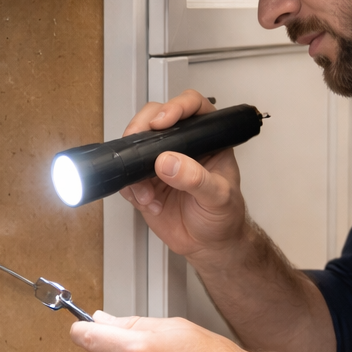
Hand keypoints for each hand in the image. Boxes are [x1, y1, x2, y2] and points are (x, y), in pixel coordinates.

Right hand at [120, 90, 248, 261]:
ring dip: (133, 165)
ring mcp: (160, 162)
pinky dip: (131, 189)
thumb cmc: (224, 216)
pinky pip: (127, 177)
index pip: (193, 107)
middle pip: (155, 118)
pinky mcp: (145, 182)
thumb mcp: (218, 197)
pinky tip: (148, 202)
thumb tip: (169, 161)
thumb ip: (196, 178)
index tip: (164, 121)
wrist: (209, 245)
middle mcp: (182, 146)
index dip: (176, 107)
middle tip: (137, 143)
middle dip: (141, 128)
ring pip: (135, 146)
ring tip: (147, 192)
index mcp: (207, 139)